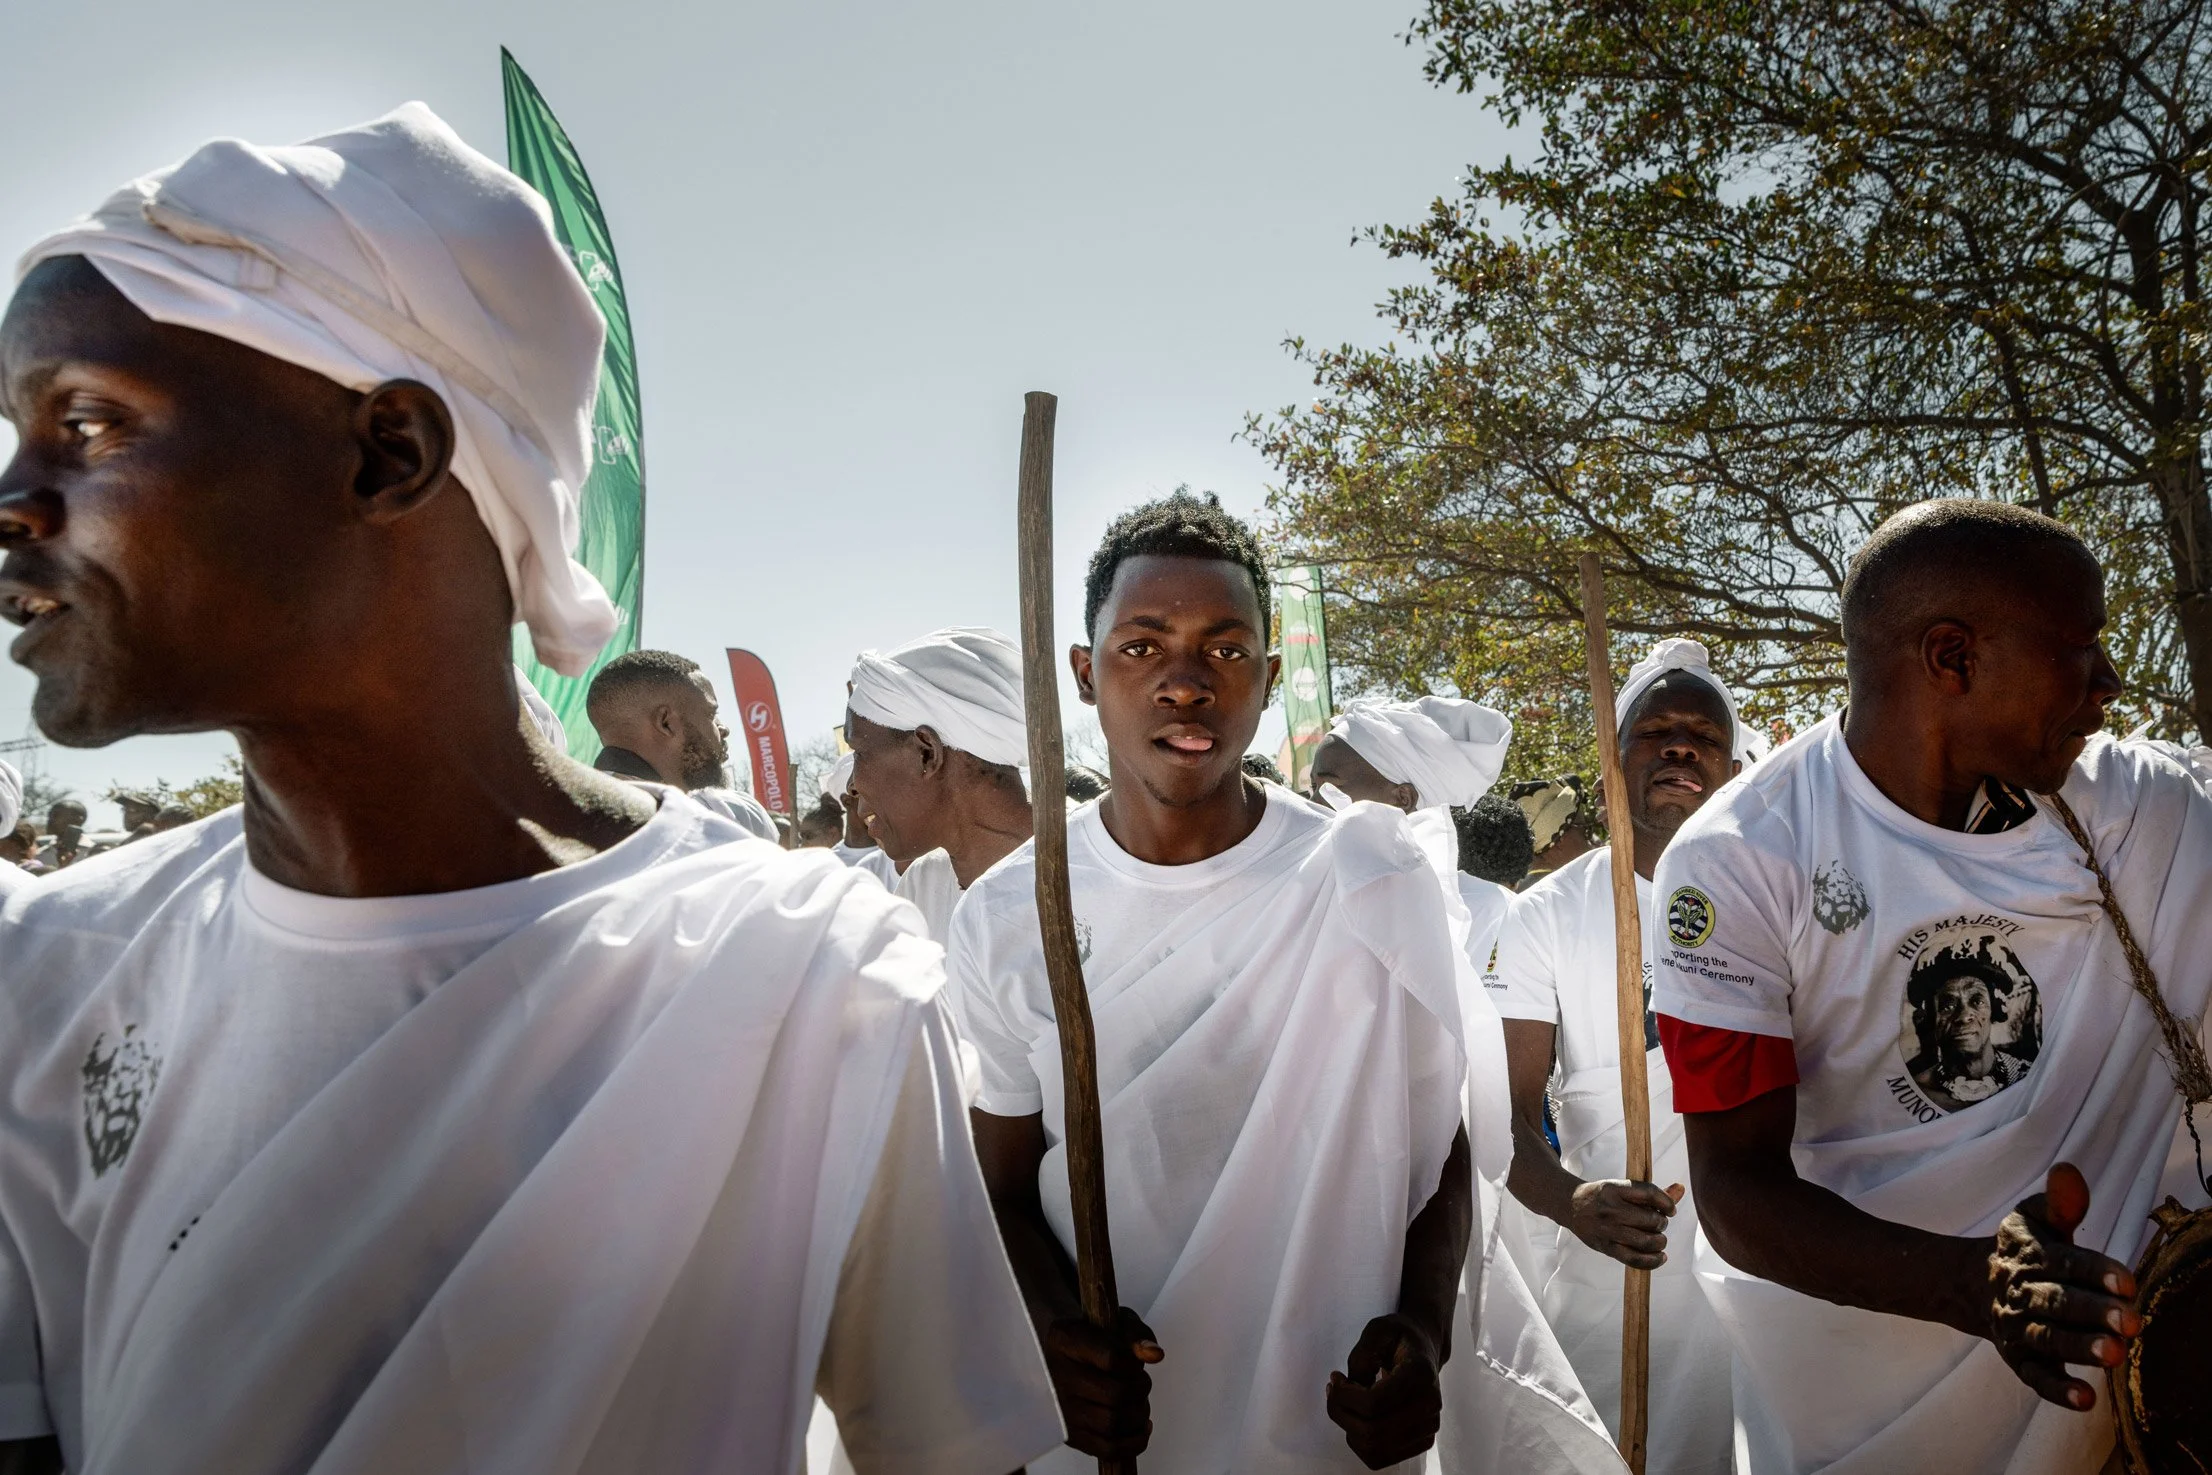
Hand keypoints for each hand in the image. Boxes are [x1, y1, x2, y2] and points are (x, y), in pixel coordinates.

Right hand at [1042, 1306, 1162, 1459]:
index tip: (1135, 1361)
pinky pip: (1108, 1448)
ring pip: (1112, 1423)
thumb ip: (1137, 1333)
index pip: (1110, 1357)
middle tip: (1141, 1384)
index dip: (1133, 1363)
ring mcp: (1061, 1409)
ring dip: (1138, 1415)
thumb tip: (1154, 1355)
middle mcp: (1056, 1375)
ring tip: (1139, 1403)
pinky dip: (1134, 1442)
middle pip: (1114, 1394)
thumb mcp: (1115, 1321)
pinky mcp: (1071, 1435)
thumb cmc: (1096, 1337)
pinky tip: (1140, 1426)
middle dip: (1140, 1389)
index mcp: (1065, 1339)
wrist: (1067, 1356)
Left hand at [1327, 1311, 1443, 1469]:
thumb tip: (1352, 1388)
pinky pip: (1379, 1458)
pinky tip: (1357, 1419)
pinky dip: (1359, 1443)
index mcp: (1421, 1375)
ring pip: (1374, 1449)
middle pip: (1371, 1430)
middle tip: (1334, 1390)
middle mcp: (1430, 1405)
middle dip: (1341, 1412)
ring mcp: (1428, 1427)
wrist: (1424, 1347)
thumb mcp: (1377, 1330)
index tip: (1336, 1379)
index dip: (1344, 1397)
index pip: (1374, 1403)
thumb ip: (1361, 1356)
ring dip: (1348, 1428)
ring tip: (1344, 1404)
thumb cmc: (1399, 1338)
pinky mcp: (1421, 1441)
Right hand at [1567, 1179, 1683, 1268]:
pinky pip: (1635, 1259)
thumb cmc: (1602, 1196)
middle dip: (1661, 1223)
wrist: (1571, 1206)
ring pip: (1646, 1240)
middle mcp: (1610, 1209)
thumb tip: (1681, 1189)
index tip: (1671, 1209)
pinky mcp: (1606, 1247)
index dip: (1667, 1203)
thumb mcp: (1622, 1188)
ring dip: (1660, 1241)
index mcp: (1615, 1188)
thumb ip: (1652, 1192)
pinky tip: (1660, 1256)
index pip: (1650, 1194)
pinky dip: (1652, 1261)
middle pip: (1651, 1219)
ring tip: (1659, 1239)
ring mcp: (1607, 1229)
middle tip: (1658, 1224)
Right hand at [1984, 1163, 2140, 1409]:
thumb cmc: (2025, 1251)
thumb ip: (2059, 1202)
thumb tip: (2068, 1171)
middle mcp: (2020, 1291)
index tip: (2129, 1282)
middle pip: (2056, 1302)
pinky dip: (2057, 1389)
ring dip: (2079, 1347)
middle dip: (2093, 1312)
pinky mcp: (2016, 1358)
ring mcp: (2016, 1327)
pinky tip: (2086, 1398)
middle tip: (2132, 1322)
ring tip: (2115, 1355)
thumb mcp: (2034, 1220)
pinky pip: (2034, 1376)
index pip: (2064, 1262)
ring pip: (2046, 1338)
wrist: (1972, 1283)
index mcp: (2028, 1254)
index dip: (2096, 1271)